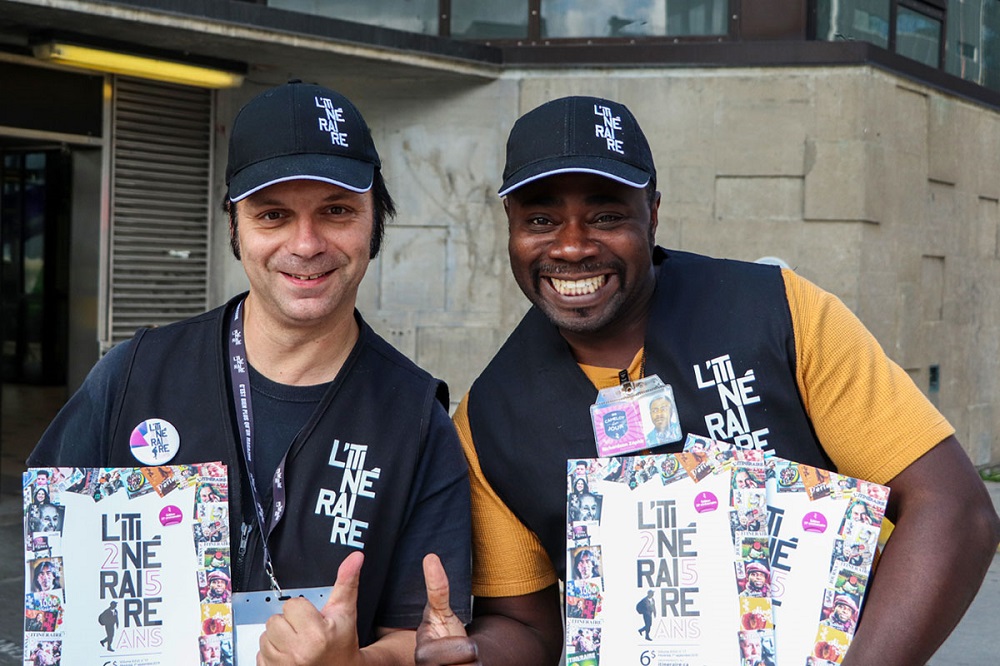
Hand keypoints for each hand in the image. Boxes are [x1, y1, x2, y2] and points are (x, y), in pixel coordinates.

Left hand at [257, 551, 363, 665]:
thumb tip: (356, 558)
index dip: (303, 611)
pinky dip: (272, 655)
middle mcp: (298, 652)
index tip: (313, 620)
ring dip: (278, 639)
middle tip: (305, 632)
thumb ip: (347, 583)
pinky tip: (289, 656)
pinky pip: (260, 655)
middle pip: (275, 621)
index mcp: (316, 635)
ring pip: (265, 637)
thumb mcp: (346, 613)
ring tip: (297, 644)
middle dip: (289, 624)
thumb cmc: (342, 644)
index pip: (292, 606)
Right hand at [414, 554, 478, 665]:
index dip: (459, 650)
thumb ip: (437, 589)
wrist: (449, 654)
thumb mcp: (441, 610)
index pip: (437, 658)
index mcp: (423, 654)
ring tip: (472, 660)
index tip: (470, 646)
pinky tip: (476, 664)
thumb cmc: (443, 632)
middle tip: (473, 652)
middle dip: (470, 659)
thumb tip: (431, 558)